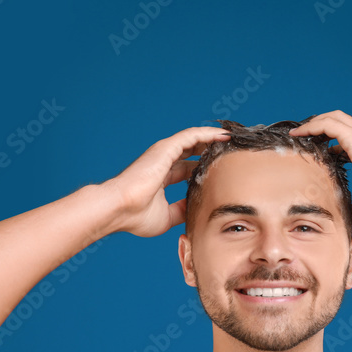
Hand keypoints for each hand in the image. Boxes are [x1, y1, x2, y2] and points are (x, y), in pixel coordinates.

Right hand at [107, 126, 230, 236]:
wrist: (119, 209)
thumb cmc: (135, 216)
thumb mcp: (167, 217)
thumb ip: (182, 211)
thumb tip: (196, 210)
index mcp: (161, 177)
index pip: (187, 169)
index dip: (204, 169)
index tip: (222, 171)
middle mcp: (163, 163)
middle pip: (192, 152)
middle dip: (211, 151)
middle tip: (232, 153)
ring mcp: (163, 154)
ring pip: (194, 140)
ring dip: (213, 138)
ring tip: (232, 139)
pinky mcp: (165, 148)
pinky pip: (191, 135)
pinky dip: (208, 134)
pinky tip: (223, 135)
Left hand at [289, 110, 351, 231]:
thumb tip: (348, 217)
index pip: (349, 139)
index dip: (331, 142)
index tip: (317, 150)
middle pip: (341, 121)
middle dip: (320, 124)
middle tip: (303, 134)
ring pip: (334, 118)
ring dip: (314, 122)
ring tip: (298, 132)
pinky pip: (328, 124)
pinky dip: (312, 126)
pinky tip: (300, 134)